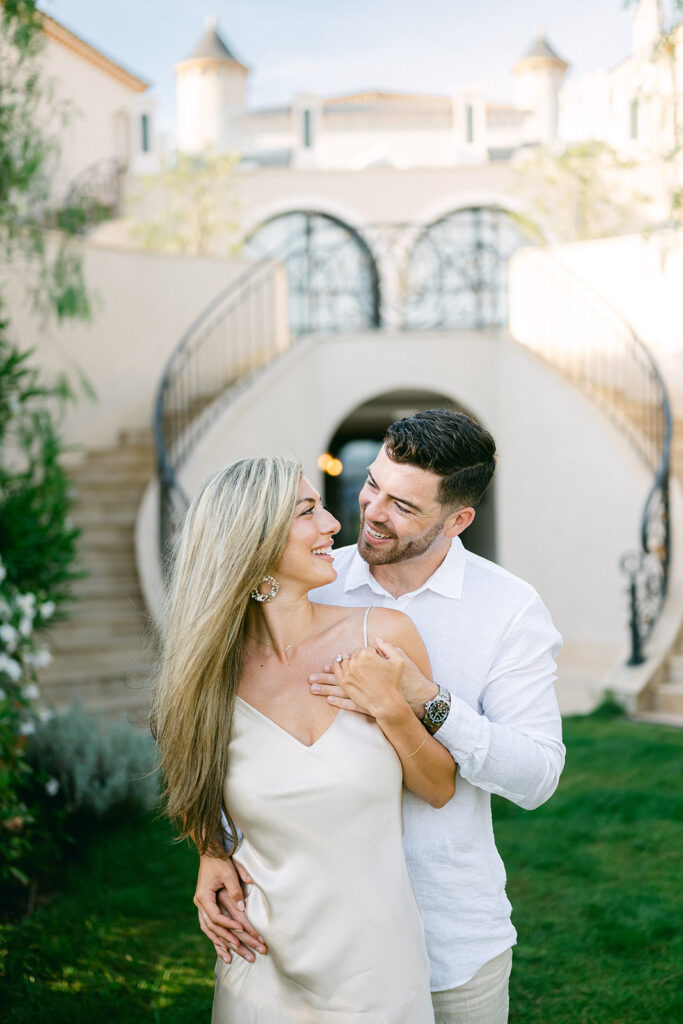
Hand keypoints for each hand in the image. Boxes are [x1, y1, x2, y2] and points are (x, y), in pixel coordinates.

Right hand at [194, 854, 266, 964]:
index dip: (228, 925)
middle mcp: (199, 904)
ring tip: (232, 958)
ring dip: (221, 943)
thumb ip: (235, 890)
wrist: (209, 852)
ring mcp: (201, 906)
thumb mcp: (229, 873)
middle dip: (229, 941)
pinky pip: (209, 927)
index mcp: (203, 897)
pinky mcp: (205, 906)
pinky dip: (215, 938)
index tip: (241, 931)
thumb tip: (242, 908)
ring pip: (209, 930)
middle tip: (244, 951)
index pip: (216, 917)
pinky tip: (223, 951)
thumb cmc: (220, 861)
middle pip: (213, 928)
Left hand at [311, 639, 437, 717]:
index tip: (351, 658)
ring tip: (312, 684)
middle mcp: (354, 668)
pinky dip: (336, 700)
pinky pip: (344, 699)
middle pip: (339, 667)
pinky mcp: (354, 698)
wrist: (396, 701)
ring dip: (323, 683)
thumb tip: (377, 640)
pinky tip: (328, 700)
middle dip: (326, 670)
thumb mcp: (399, 659)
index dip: (355, 656)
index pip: (356, 654)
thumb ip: (387, 647)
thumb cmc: (397, 680)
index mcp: (364, 657)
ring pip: (334, 683)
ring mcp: (352, 683)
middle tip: (314, 673)